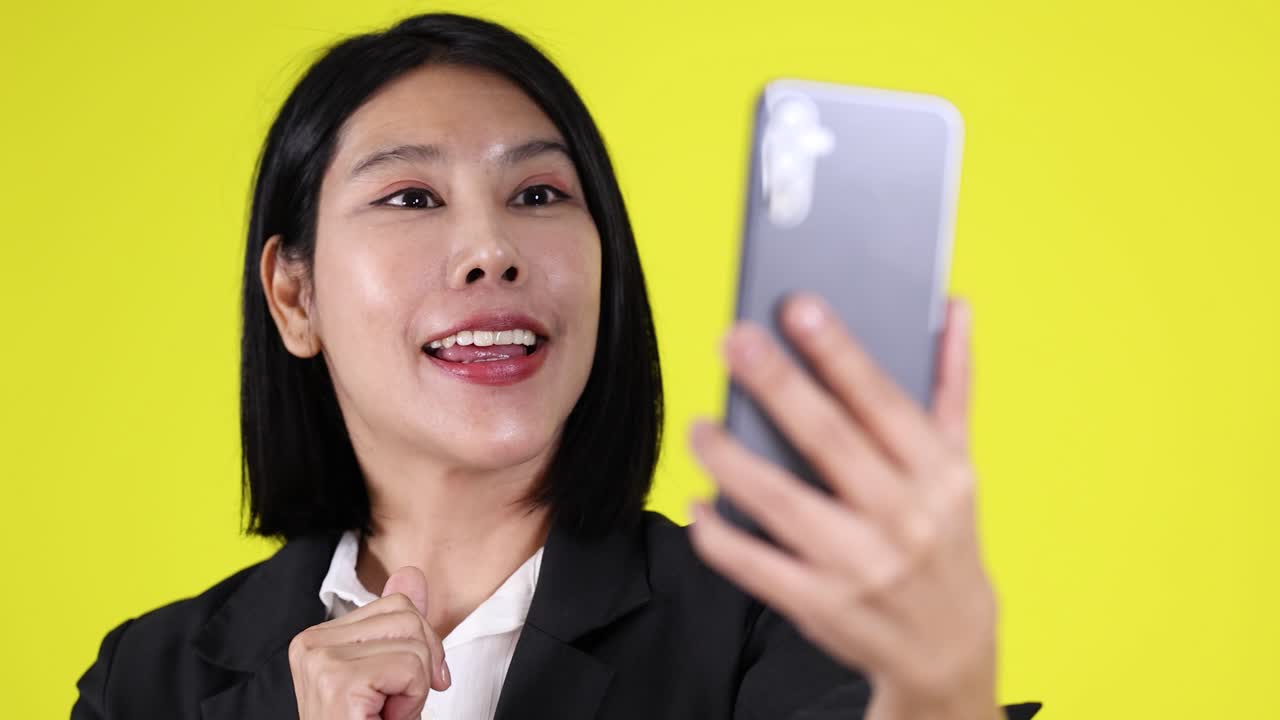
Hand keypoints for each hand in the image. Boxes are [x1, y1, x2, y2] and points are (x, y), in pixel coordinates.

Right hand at [288, 566, 450, 719]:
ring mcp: (319, 659)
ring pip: (413, 642)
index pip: (397, 604)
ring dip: (414, 688)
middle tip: (390, 705)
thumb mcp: (390, 673)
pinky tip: (383, 719)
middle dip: (419, 664)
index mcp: (317, 638)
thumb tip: (412, 573)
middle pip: (407, 615)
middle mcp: (310, 643)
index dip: (418, 646)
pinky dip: (411, 701)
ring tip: (383, 714)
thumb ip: (399, 624)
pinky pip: (410, 667)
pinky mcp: (337, 680)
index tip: (398, 687)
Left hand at [688, 294, 1000, 719]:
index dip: (839, 352)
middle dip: (777, 386)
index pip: (883, 402)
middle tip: (735, 341)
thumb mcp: (960, 464)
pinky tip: (697, 502)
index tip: (798, 307)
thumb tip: (954, 305)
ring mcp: (859, 566)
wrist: (948, 648)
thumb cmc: (945, 538)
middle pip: (828, 442)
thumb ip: (951, 383)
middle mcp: (903, 519)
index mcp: (940, 473)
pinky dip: (718, 533)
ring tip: (700, 427)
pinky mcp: (820, 606)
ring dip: (731, 460)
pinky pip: (754, 565)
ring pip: (781, 503)